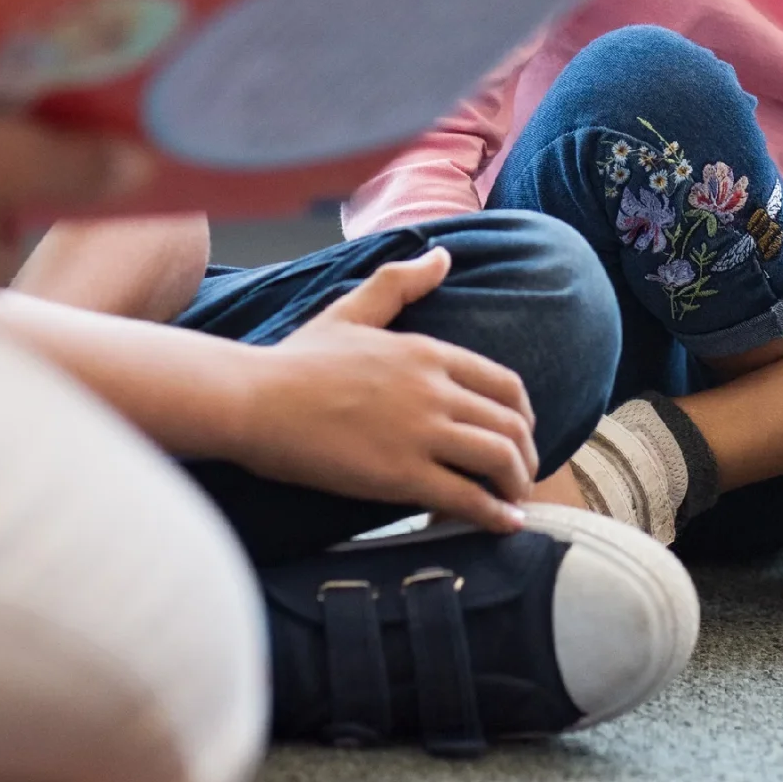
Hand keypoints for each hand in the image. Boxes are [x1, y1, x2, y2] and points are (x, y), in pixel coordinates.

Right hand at [231, 246, 539, 531]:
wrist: (255, 399)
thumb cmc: (298, 359)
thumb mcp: (355, 308)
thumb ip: (403, 283)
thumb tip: (444, 256)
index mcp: (429, 352)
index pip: (504, 383)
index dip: (523, 414)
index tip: (520, 434)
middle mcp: (435, 389)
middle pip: (511, 423)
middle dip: (527, 454)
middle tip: (522, 475)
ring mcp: (420, 432)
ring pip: (498, 458)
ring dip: (517, 483)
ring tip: (514, 502)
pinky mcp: (400, 475)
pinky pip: (465, 497)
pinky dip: (493, 514)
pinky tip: (503, 525)